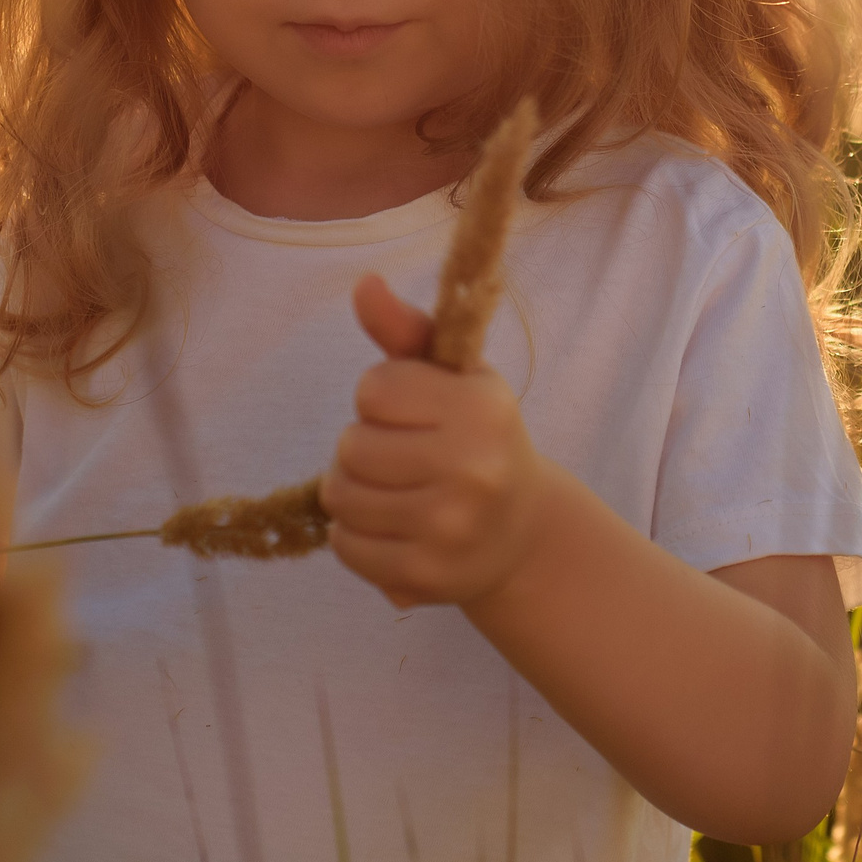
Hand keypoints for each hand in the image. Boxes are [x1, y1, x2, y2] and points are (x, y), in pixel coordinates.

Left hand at [322, 273, 548, 609]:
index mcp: (482, 407)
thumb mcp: (454, 377)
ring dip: (352, 491)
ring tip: (390, 490)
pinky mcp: (427, 576)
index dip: (382, 397)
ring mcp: (450, 529)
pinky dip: (354, 536)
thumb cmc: (476, 436)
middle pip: (351, 446)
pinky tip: (389, 527)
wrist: (521, 530)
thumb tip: (363, 284)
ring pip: (341, 497)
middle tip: (400, 457)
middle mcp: (473, 469)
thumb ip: (406, 330)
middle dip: (363, 447)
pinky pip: (346, 547)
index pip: (373, 389)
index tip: (414, 412)